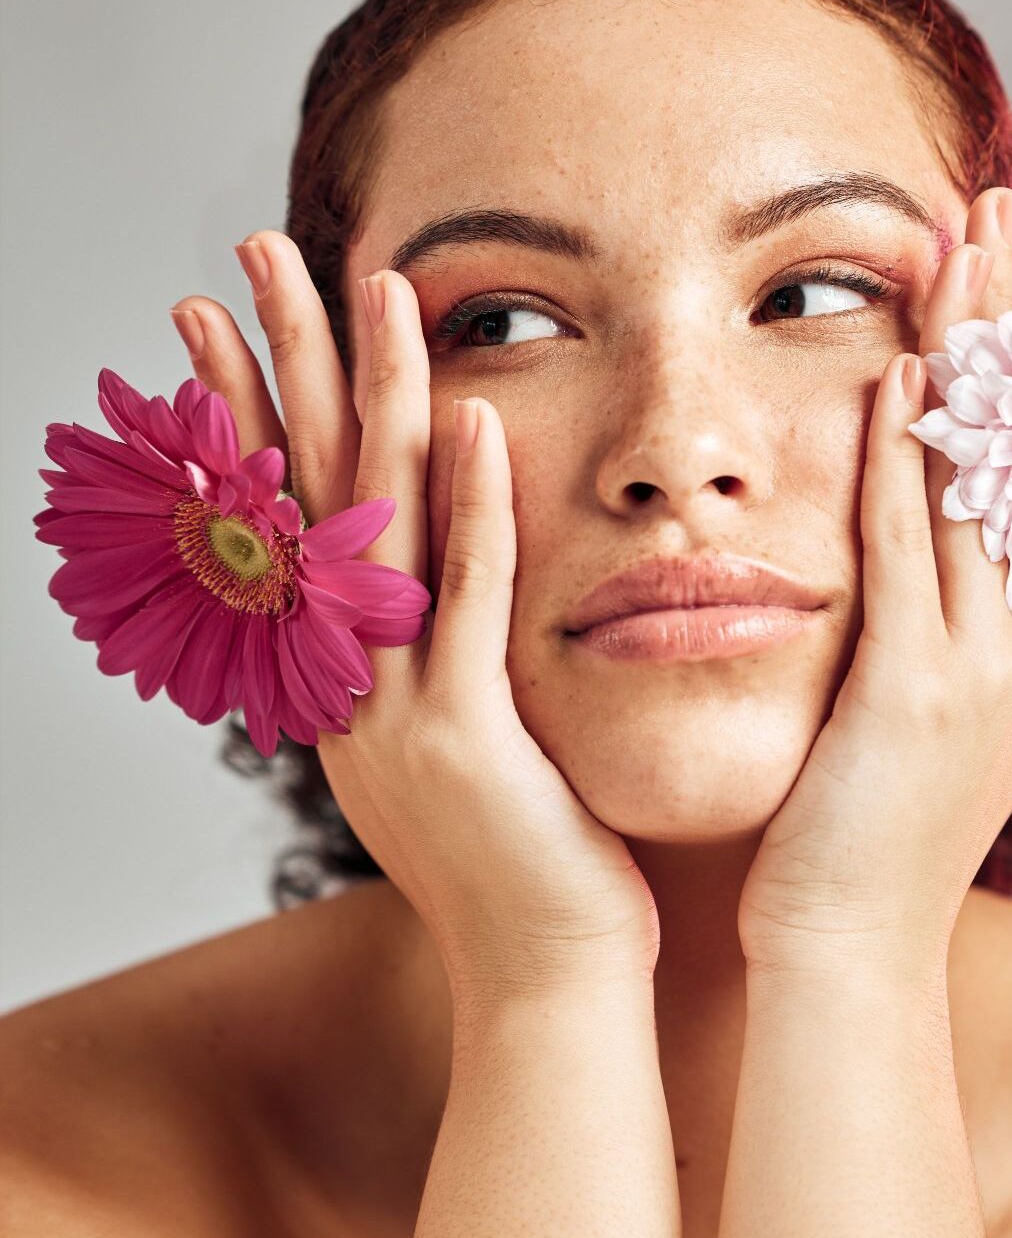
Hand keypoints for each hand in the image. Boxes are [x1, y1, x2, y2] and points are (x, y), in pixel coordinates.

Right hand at [170, 235, 659, 998]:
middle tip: (255, 255)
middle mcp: (345, 689)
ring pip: (375, 530)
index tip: (239, 323)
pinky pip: (464, 604)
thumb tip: (439, 597)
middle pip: (304, 497)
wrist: (546, 982)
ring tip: (378, 288)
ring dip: (379, 402)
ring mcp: (395, 715)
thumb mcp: (466, 754)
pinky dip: (468, 511)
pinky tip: (471, 421)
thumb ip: (444, 668)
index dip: (260, 416)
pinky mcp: (465, 741)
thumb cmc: (528, 868)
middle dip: (281, 368)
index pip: (290, 523)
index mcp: (344, 686)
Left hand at [736, 188, 1011, 979]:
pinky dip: (911, 460)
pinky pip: (910, 551)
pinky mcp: (911, 696)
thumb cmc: (864, 840)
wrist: (850, 951)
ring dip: (981, 355)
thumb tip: (929, 563)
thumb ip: (935, 639)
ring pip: (989, 480)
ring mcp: (978, 671)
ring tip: (974, 246)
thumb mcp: (921, 728)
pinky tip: (904, 373)